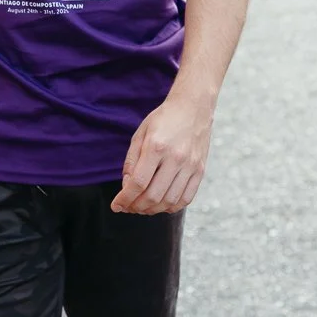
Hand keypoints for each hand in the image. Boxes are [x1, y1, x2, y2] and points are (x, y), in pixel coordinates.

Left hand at [113, 94, 212, 213]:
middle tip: (128, 207)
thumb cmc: (164, 119)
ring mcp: (190, 165)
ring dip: (153, 210)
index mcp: (156, 146)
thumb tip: (127, 187)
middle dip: (136, 207)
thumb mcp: (140, 134)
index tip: (116, 205)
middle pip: (153, 196)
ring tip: (143, 206)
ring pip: (170, 201)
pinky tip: (162, 203)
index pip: (138, 183)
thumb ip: (131, 161)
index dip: (125, 199)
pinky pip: (186, 198)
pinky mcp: (200, 170)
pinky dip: (172, 206)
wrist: (193, 107)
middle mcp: (175, 158)